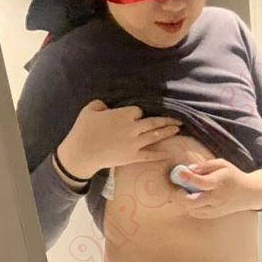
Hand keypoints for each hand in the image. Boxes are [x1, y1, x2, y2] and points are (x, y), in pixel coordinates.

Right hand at [57, 100, 182, 179]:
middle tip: (178, 119)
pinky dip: (159, 154)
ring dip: (168, 132)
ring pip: (155, 136)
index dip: (138, 113)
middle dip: (167, 120)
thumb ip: (102, 105)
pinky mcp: (132, 157)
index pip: (138, 111)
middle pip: (153, 122)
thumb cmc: (83, 129)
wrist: (82, 152)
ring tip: (178, 129)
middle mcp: (133, 128)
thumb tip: (107, 107)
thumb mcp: (90, 109)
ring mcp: (134, 143)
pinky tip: (168, 153)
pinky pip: (149, 155)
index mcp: (123, 114)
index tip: (136, 115)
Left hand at [176, 159, 261, 218]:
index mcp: (219, 183)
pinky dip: (191, 207)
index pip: (201, 182)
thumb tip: (189, 169)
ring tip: (189, 192)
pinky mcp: (213, 215)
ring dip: (185, 201)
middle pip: (192, 202)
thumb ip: (205, 166)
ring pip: (192, 209)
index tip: (179, 172)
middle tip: (180, 187)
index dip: (187, 177)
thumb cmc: (232, 176)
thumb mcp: (222, 165)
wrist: (248, 194)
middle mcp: (216, 198)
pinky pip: (196, 213)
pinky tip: (194, 198)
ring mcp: (214, 209)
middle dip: (181, 195)